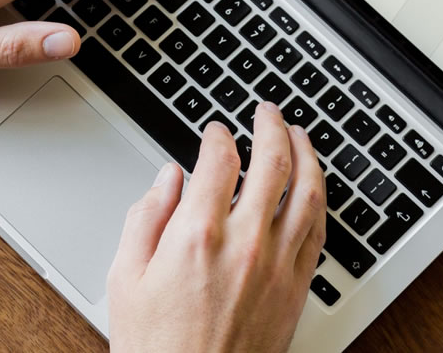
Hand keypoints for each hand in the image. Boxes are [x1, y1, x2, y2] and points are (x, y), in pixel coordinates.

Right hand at [108, 103, 326, 352]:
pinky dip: (318, 200)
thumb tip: (168, 178)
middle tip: (267, 112)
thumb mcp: (124, 277)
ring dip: (307, 153)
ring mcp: (277, 266)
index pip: (221, 159)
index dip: (220, 135)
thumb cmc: (155, 346)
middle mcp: (244, 244)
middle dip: (272, 126)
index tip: (216, 131)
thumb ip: (146, 217)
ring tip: (300, 135)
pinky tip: (312, 188)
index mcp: (197, 235)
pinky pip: (318, 231)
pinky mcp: (296, 289)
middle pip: (274, 162)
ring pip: (308, 192)